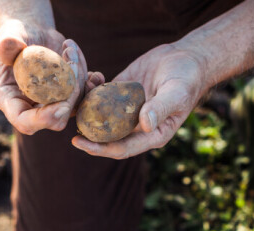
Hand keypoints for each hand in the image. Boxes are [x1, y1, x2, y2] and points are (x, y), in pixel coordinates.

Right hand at [0, 20, 101, 134]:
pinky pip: (84, 97)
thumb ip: (7, 44)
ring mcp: (51, 104)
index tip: (61, 106)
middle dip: (70, 96)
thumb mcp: (9, 35)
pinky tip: (94, 72)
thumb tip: (9, 45)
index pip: (24, 122)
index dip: (43, 119)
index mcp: (10, 100)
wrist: (32, 33)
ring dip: (80, 80)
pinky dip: (90, 83)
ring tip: (70, 51)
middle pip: (56, 119)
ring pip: (74, 107)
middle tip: (73, 64)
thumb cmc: (15, 34)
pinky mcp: (67, 96)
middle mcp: (31, 107)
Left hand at [71, 44, 209, 158]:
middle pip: (107, 136)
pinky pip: (103, 95)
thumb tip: (145, 124)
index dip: (100, 149)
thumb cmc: (187, 78)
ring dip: (87, 107)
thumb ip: (161, 108)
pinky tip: (91, 77)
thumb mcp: (177, 93)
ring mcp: (128, 110)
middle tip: (66, 124)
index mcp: (151, 134)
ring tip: (77, 91)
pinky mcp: (122, 93)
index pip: (122, 148)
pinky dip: (94, 88)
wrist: (187, 58)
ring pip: (101, 116)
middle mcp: (136, 126)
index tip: (80, 142)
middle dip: (86, 133)